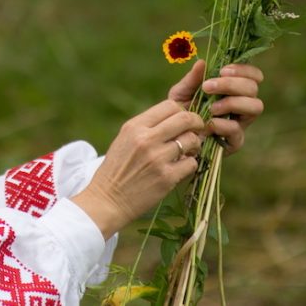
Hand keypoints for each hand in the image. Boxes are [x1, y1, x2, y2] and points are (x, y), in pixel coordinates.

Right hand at [72, 65, 206, 238]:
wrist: (107, 200)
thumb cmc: (117, 168)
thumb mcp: (125, 139)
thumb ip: (147, 127)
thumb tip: (177, 117)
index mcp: (135, 126)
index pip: (170, 106)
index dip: (182, 111)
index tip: (185, 120)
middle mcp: (146, 139)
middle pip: (185, 119)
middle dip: (196, 123)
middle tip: (198, 130)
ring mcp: (157, 159)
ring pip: (191, 140)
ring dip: (194, 145)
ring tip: (188, 151)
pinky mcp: (167, 178)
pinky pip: (191, 163)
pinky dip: (190, 164)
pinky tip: (181, 167)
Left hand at [170, 61, 263, 154]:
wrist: (173, 136)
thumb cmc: (180, 112)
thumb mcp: (181, 92)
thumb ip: (192, 79)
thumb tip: (202, 62)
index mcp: (233, 89)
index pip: (252, 75)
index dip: (244, 70)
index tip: (223, 70)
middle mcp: (242, 105)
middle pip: (253, 88)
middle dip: (231, 84)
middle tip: (208, 87)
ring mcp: (241, 123)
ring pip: (255, 107)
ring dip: (233, 102)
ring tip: (211, 107)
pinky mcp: (235, 142)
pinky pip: (238, 130)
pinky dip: (224, 124)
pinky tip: (209, 123)